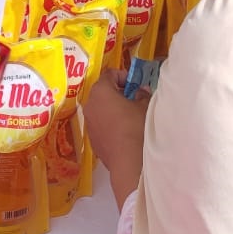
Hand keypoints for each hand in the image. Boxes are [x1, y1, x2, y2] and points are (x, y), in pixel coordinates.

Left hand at [83, 69, 149, 207]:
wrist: (127, 160)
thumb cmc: (135, 126)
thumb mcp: (144, 106)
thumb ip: (142, 94)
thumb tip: (141, 91)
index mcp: (101, 90)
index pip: (109, 74)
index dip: (123, 76)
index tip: (135, 84)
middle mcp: (90, 103)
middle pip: (102, 90)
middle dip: (117, 91)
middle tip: (133, 98)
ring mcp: (88, 121)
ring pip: (99, 107)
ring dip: (111, 107)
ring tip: (128, 115)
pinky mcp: (91, 137)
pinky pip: (99, 122)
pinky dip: (108, 122)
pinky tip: (122, 130)